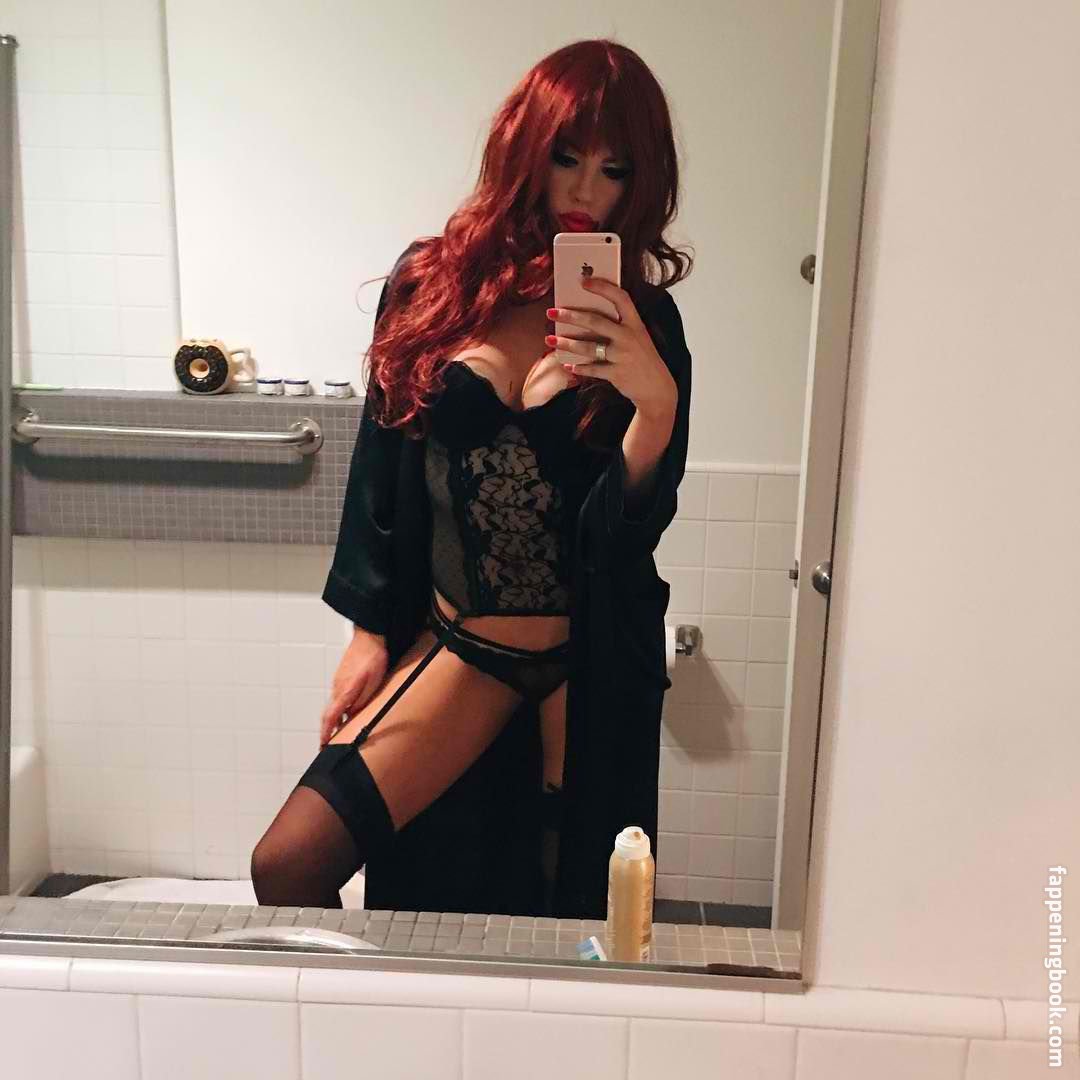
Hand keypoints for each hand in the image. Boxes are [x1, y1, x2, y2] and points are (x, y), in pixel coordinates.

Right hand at [319, 628, 388, 747]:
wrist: (370, 636)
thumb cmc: (373, 658)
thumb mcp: (372, 683)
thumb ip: (361, 701)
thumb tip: (351, 716)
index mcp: (344, 691)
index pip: (330, 717)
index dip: (326, 733)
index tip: (322, 745)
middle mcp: (337, 687)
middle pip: (329, 713)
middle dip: (327, 729)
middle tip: (328, 743)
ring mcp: (338, 681)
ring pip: (335, 704)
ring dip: (335, 719)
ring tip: (339, 731)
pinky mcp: (343, 676)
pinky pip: (339, 696)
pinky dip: (340, 707)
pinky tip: (348, 711)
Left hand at [545, 277, 676, 421]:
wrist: (657, 388)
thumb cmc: (643, 359)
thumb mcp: (639, 337)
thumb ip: (620, 326)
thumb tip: (588, 316)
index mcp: (635, 323)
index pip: (620, 298)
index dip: (602, 287)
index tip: (583, 281)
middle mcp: (629, 337)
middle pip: (595, 321)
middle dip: (570, 316)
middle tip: (552, 312)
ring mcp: (622, 356)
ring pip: (589, 347)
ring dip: (566, 343)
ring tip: (549, 339)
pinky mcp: (617, 374)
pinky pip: (592, 369)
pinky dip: (579, 368)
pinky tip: (567, 365)